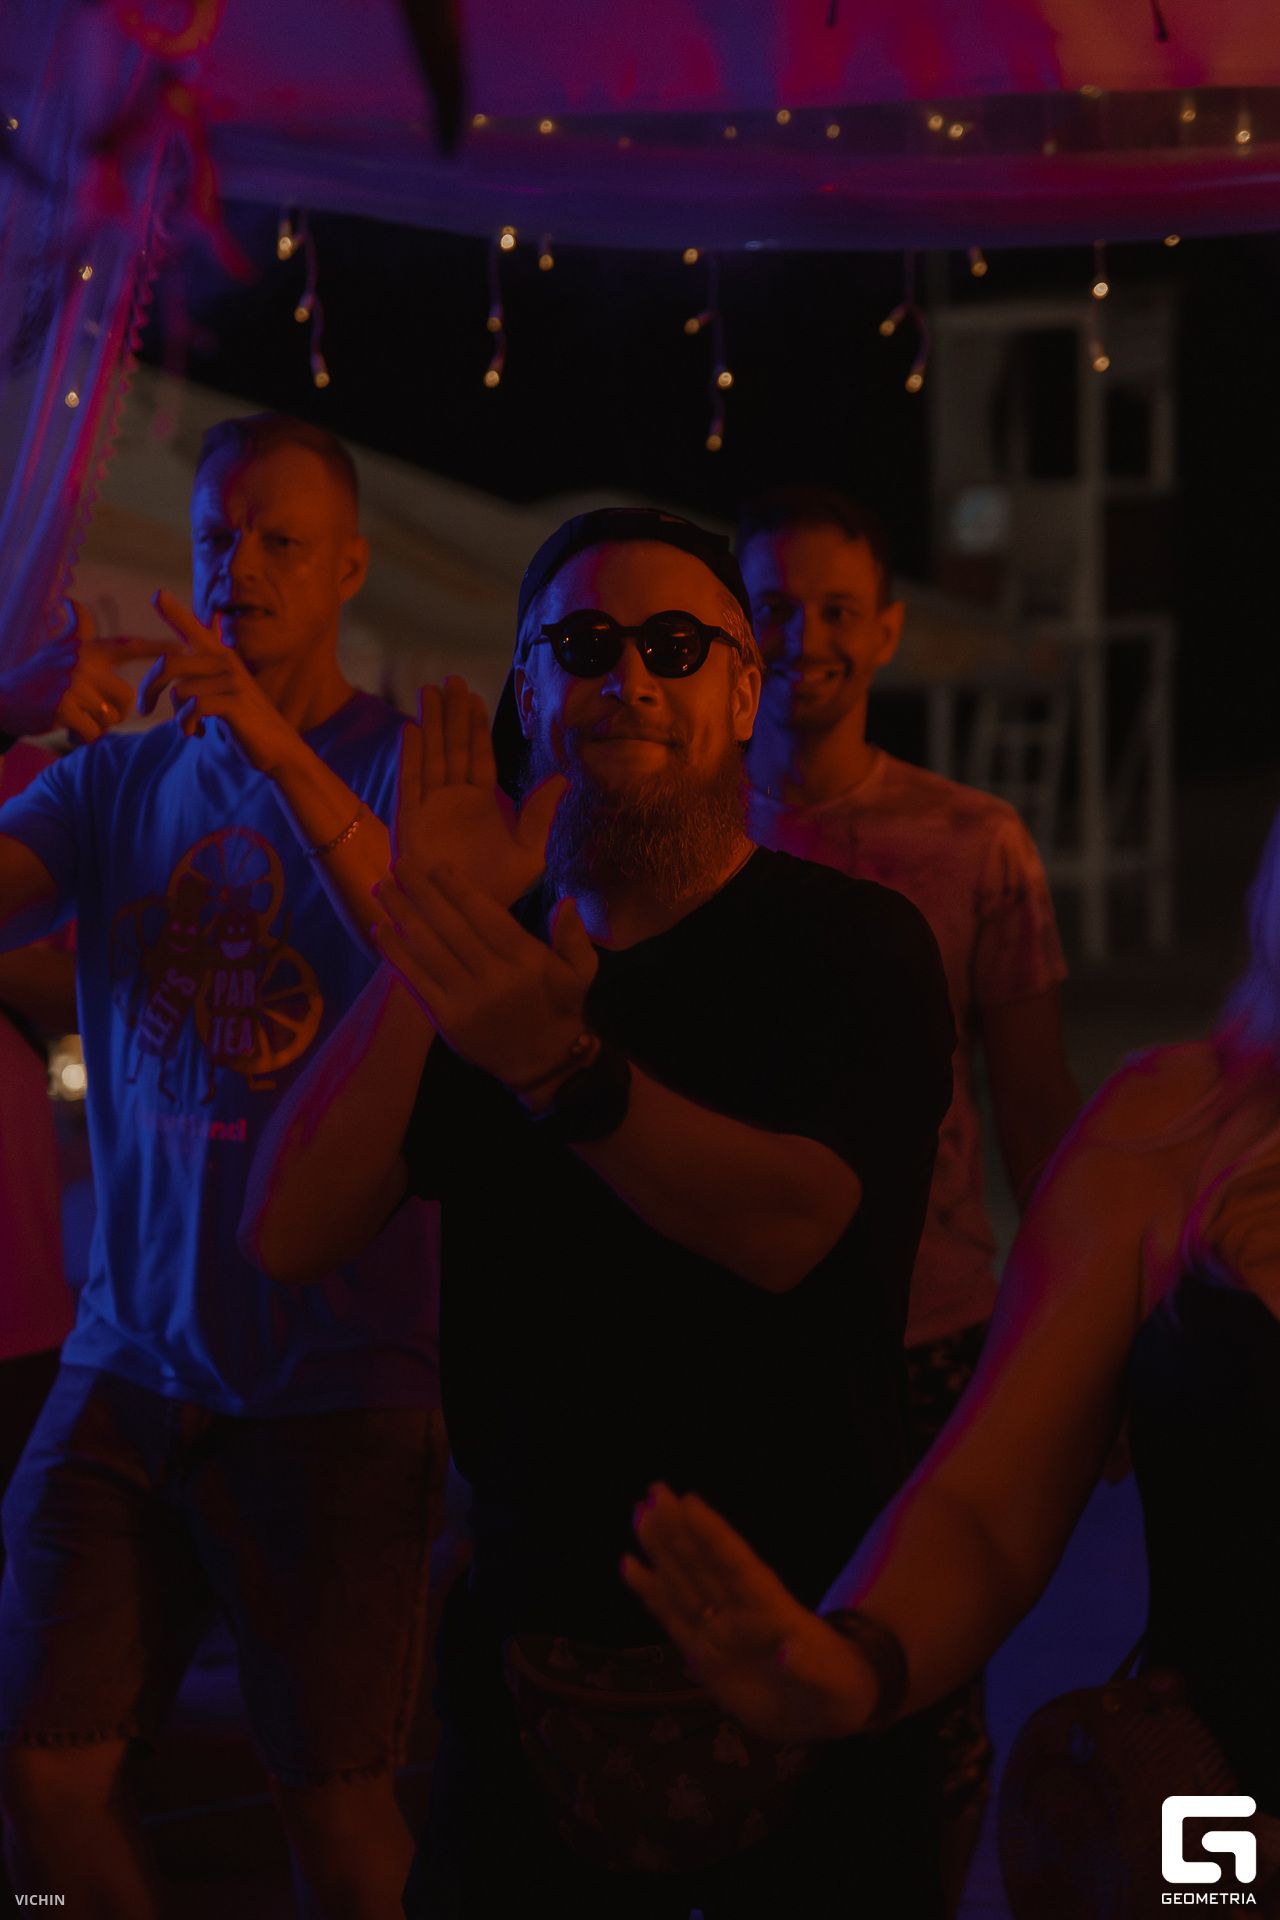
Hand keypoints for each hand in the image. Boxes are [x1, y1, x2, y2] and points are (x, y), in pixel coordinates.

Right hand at [0, 601, 166, 742]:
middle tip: (96, 717)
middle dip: (116, 714)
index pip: (128, 646)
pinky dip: (83, 738)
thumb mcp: (56, 648)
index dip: (156, 648)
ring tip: (76, 721)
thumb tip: (75, 603)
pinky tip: (68, 732)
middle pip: (127, 697)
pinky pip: (93, 732)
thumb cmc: (36, 677)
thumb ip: (75, 630)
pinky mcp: (63, 708)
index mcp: (87, 650)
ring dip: (97, 727)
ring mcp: (73, 685)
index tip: (182, 649)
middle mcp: (83, 663)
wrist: (2, 699)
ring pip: (109, 718)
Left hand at [136, 591, 299, 771]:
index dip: (174, 612)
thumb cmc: (245, 723)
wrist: (279, 748)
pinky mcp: (235, 701)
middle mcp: (226, 661)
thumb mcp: (220, 694)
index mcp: (220, 658)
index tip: (158, 594)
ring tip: (191, 727)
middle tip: (145, 709)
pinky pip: (193, 707)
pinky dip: (187, 725)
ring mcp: (232, 680)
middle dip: (149, 687)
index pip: (194, 629)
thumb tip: (169, 671)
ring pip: (179, 691)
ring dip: (177, 716)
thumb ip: (198, 678)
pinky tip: (198, 733)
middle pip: (169, 663)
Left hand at [374, 861, 597, 1088]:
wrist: (543, 1064)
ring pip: (429, 950)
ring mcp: (468, 1000)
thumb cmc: (559, 1008)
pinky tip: (381, 930)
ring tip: (381, 887)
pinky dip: (396, 955)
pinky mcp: (447, 1020)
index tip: (436, 866)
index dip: (459, 890)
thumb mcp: (581, 973)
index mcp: (526, 962)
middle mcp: (495, 978)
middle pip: (451, 927)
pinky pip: (417, 981)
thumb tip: (566, 902)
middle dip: (422, 892)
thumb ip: (574, 937)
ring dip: (401, 915)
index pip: (487, 918)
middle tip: (399, 863)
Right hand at [395, 679, 564, 908]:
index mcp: (482, 803)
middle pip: (453, 746)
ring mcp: (431, 808)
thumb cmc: (497, 892)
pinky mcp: (411, 823)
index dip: (475, 725)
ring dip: (430, 725)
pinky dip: (410, 758)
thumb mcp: (530, 852)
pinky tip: (411, 730)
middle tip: (450, 680)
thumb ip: (540, 815)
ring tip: (429, 692)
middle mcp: (454, 799)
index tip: (473, 696)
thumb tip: (562, 780)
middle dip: (451, 713)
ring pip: (432, 757)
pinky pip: (410, 784)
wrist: (464, 918)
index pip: (479, 754)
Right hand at [622, 1484, 878, 1743]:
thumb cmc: (837, 1687)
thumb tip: (791, 1648)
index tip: (690, 1502)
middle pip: (704, 1562)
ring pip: (684, 1582)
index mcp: (771, 1608)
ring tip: (641, 1514)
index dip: (714, 1534)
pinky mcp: (705, 1655)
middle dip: (680, 1528)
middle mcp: (740, 1610)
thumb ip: (809, 1668)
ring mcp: (720, 1630)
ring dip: (662, 1549)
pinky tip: (630, 1565)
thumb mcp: (832, 1683)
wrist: (823, 1710)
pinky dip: (651, 1592)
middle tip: (656, 1491)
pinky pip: (672, 1618)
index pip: (736, 1564)